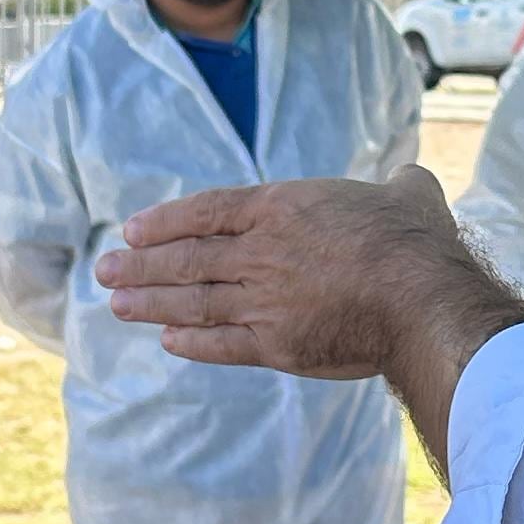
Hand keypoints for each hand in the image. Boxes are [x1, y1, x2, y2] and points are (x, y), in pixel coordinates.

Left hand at [98, 168, 523, 457]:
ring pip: (193, 302)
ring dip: (150, 304)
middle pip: (186, 258)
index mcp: (283, 208)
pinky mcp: (277, 346)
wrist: (420, 299)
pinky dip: (192, 343)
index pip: (207, 211)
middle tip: (103, 270)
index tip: (132, 231)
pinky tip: (169, 341)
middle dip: (139, 265)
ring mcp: (264, 301)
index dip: (164, 222)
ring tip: (116, 304)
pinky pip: (222, 344)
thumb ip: (399, 183)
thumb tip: (412, 176)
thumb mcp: (408, 194)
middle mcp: (261, 252)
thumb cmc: (417, 240)